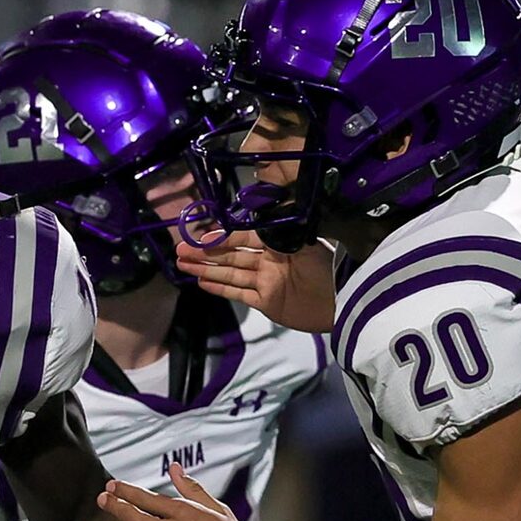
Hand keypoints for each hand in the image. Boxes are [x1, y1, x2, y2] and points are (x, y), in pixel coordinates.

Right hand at [174, 228, 336, 332]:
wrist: (341, 300)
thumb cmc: (324, 267)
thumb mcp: (301, 241)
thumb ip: (275, 232)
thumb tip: (253, 217)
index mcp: (276, 244)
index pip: (242, 238)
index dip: (221, 238)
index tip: (199, 238)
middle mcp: (267, 261)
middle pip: (231, 256)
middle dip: (205, 253)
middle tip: (179, 251)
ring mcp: (265, 283)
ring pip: (230, 274)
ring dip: (206, 269)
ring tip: (183, 265)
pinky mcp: (267, 303)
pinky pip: (239, 294)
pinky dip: (221, 289)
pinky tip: (202, 283)